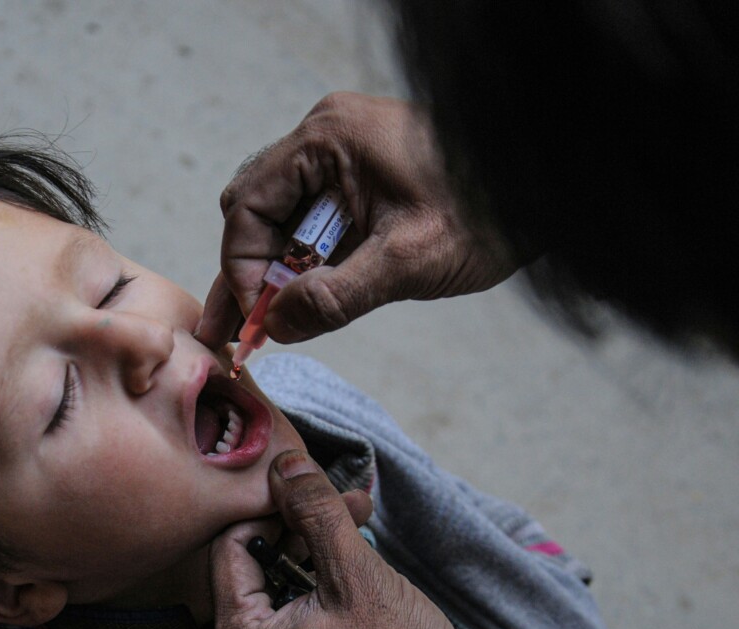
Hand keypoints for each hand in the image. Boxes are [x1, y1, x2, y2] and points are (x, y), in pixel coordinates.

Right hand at [196, 92, 516, 349]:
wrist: (548, 188)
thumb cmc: (489, 211)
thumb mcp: (409, 262)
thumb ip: (335, 296)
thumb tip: (275, 326)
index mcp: (327, 139)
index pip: (249, 207)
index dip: (241, 268)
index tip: (253, 319)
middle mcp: (325, 138)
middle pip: (255, 210)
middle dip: (247, 272)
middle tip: (241, 329)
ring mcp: (342, 156)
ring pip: (279, 220)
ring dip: (271, 272)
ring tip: (254, 326)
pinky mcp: (359, 178)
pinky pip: (312, 221)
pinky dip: (301, 263)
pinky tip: (292, 303)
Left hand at [210, 450, 500, 628]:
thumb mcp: (358, 576)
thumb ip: (316, 513)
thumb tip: (286, 465)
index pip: (232, 544)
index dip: (276, 508)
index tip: (316, 491)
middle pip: (255, 566)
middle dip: (304, 527)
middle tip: (351, 505)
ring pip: (279, 589)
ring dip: (318, 553)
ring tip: (361, 529)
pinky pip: (295, 619)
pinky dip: (324, 589)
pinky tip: (360, 570)